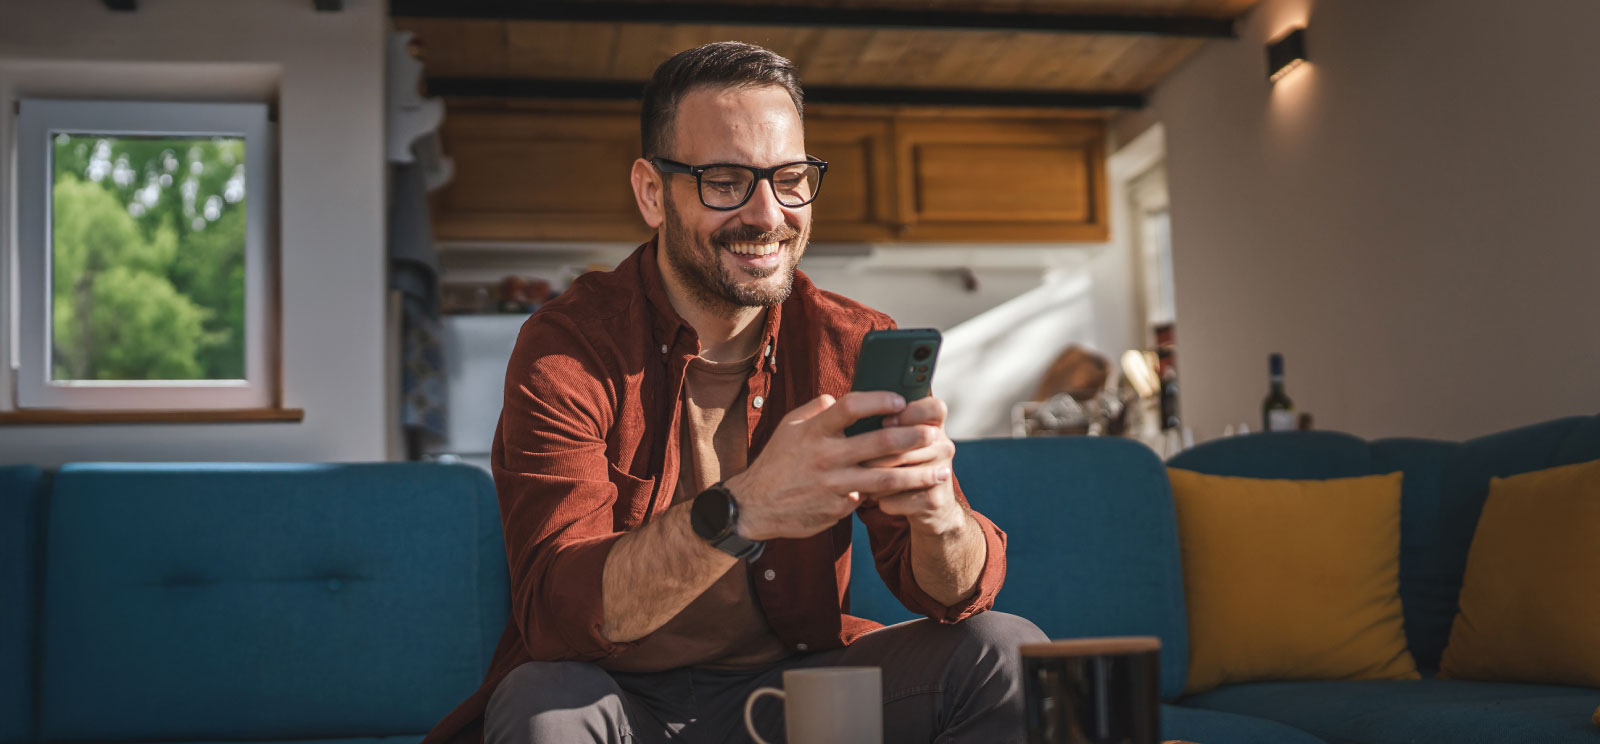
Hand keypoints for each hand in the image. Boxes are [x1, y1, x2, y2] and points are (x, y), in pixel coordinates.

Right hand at [725, 391, 952, 541]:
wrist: (755, 507)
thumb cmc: (777, 461)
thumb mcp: (789, 428)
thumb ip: (817, 410)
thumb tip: (839, 397)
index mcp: (814, 430)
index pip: (851, 407)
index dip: (879, 401)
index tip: (901, 400)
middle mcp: (825, 456)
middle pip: (879, 443)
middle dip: (913, 438)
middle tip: (935, 434)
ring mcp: (833, 485)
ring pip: (886, 478)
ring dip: (918, 474)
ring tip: (942, 471)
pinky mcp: (838, 508)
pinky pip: (871, 498)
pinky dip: (895, 495)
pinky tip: (916, 492)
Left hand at [866, 396, 967, 536]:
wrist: (926, 505)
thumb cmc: (898, 462)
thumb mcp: (893, 437)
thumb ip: (873, 417)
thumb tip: (829, 403)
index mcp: (933, 424)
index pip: (934, 407)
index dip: (911, 413)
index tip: (886, 421)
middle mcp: (944, 445)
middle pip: (911, 441)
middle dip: (879, 450)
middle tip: (856, 455)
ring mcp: (942, 473)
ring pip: (901, 471)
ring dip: (874, 476)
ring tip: (856, 476)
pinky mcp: (934, 501)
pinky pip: (898, 497)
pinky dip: (880, 499)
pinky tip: (871, 497)